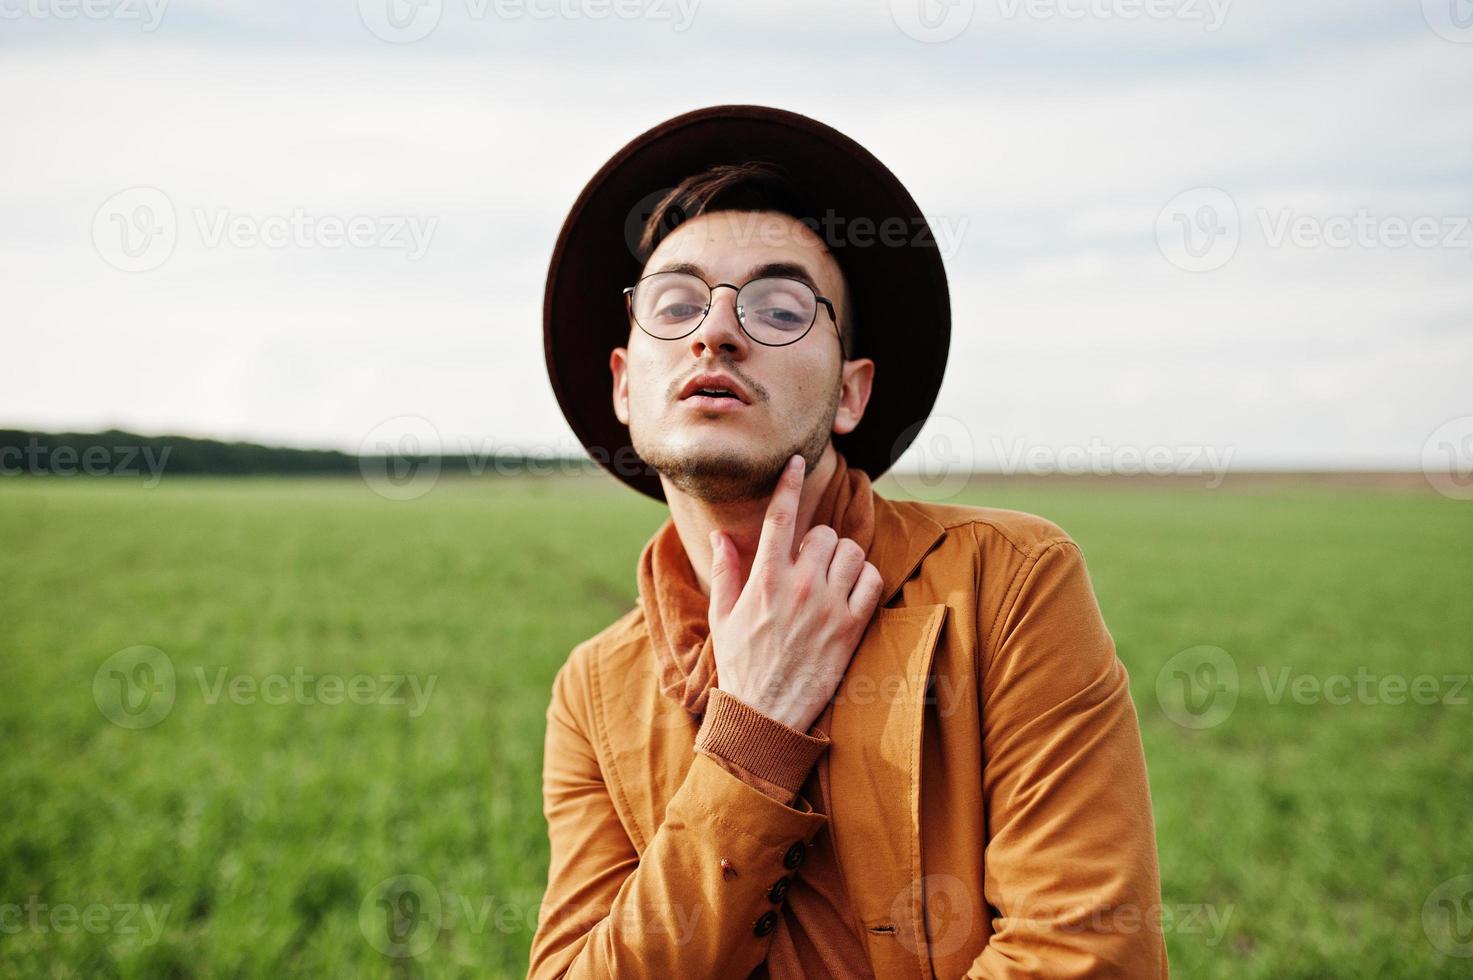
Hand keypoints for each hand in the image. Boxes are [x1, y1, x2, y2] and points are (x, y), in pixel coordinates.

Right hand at [707, 454, 884, 732]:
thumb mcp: (723, 616)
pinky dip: (865, 579)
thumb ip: (726, 571)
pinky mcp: (852, 626)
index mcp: (764, 579)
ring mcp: (828, 606)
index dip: (790, 483)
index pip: (780, 517)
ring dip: (843, 558)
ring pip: (852, 552)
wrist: (765, 716)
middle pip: (824, 533)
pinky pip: (872, 581)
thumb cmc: (740, 665)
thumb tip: (721, 536)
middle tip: (809, 563)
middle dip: (818, 542)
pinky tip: (850, 592)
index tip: (797, 461)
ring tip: (831, 577)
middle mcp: (799, 586)